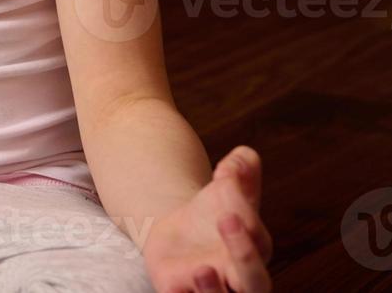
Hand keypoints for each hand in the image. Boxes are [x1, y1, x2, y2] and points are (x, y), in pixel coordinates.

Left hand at [143, 145, 272, 292]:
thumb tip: (243, 154)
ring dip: (214, 291)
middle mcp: (239, 278)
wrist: (182, 234)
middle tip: (227, 221)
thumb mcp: (227, 187)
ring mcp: (211, 288)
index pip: (257, 243)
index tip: (227, 210)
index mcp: (255, 250)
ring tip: (202, 269)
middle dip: (245, 258)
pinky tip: (176, 286)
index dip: (246, 230)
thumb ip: (240, 171)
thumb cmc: (214, 212)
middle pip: (256, 284)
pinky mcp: (180, 292)